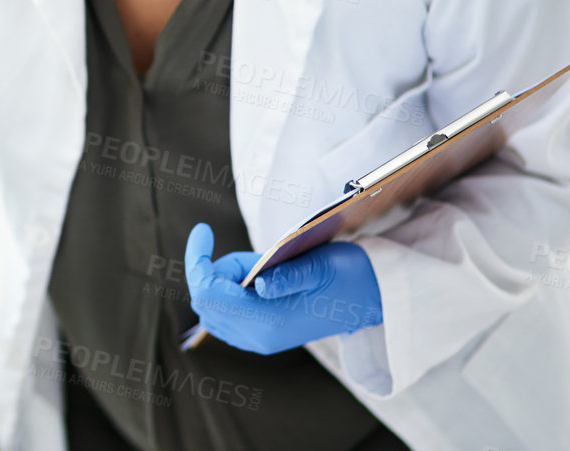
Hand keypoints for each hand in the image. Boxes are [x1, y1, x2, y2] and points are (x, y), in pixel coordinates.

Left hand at [183, 222, 383, 354]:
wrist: (372, 300)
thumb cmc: (347, 276)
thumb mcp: (318, 266)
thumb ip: (285, 275)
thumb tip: (258, 284)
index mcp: (270, 321)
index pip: (207, 293)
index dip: (197, 259)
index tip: (204, 230)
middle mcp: (258, 337)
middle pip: (204, 300)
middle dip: (215, 269)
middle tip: (252, 257)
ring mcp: (258, 340)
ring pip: (211, 308)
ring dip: (223, 280)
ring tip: (261, 268)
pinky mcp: (261, 336)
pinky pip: (224, 315)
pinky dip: (227, 291)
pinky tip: (254, 279)